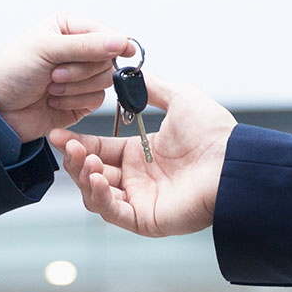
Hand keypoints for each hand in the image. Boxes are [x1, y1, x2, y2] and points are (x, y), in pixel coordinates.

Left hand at [0, 15, 135, 140]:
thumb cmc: (11, 71)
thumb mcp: (46, 49)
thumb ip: (86, 45)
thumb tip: (120, 41)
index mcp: (68, 30)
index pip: (104, 33)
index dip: (114, 43)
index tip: (123, 52)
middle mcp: (77, 52)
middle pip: (107, 59)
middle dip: (80, 70)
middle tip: (54, 73)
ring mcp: (80, 77)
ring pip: (104, 81)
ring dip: (74, 87)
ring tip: (50, 86)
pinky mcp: (81, 100)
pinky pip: (96, 100)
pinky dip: (74, 101)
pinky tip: (53, 99)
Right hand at [49, 75, 237, 236]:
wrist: (234, 162)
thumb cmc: (215, 134)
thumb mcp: (180, 99)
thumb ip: (152, 88)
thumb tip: (131, 71)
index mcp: (140, 154)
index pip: (98, 149)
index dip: (76, 142)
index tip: (58, 132)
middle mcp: (138, 179)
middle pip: (90, 173)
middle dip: (75, 159)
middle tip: (66, 144)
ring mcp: (141, 201)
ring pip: (96, 195)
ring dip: (84, 177)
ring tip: (85, 159)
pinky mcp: (146, 220)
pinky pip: (113, 213)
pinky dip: (100, 197)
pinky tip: (96, 178)